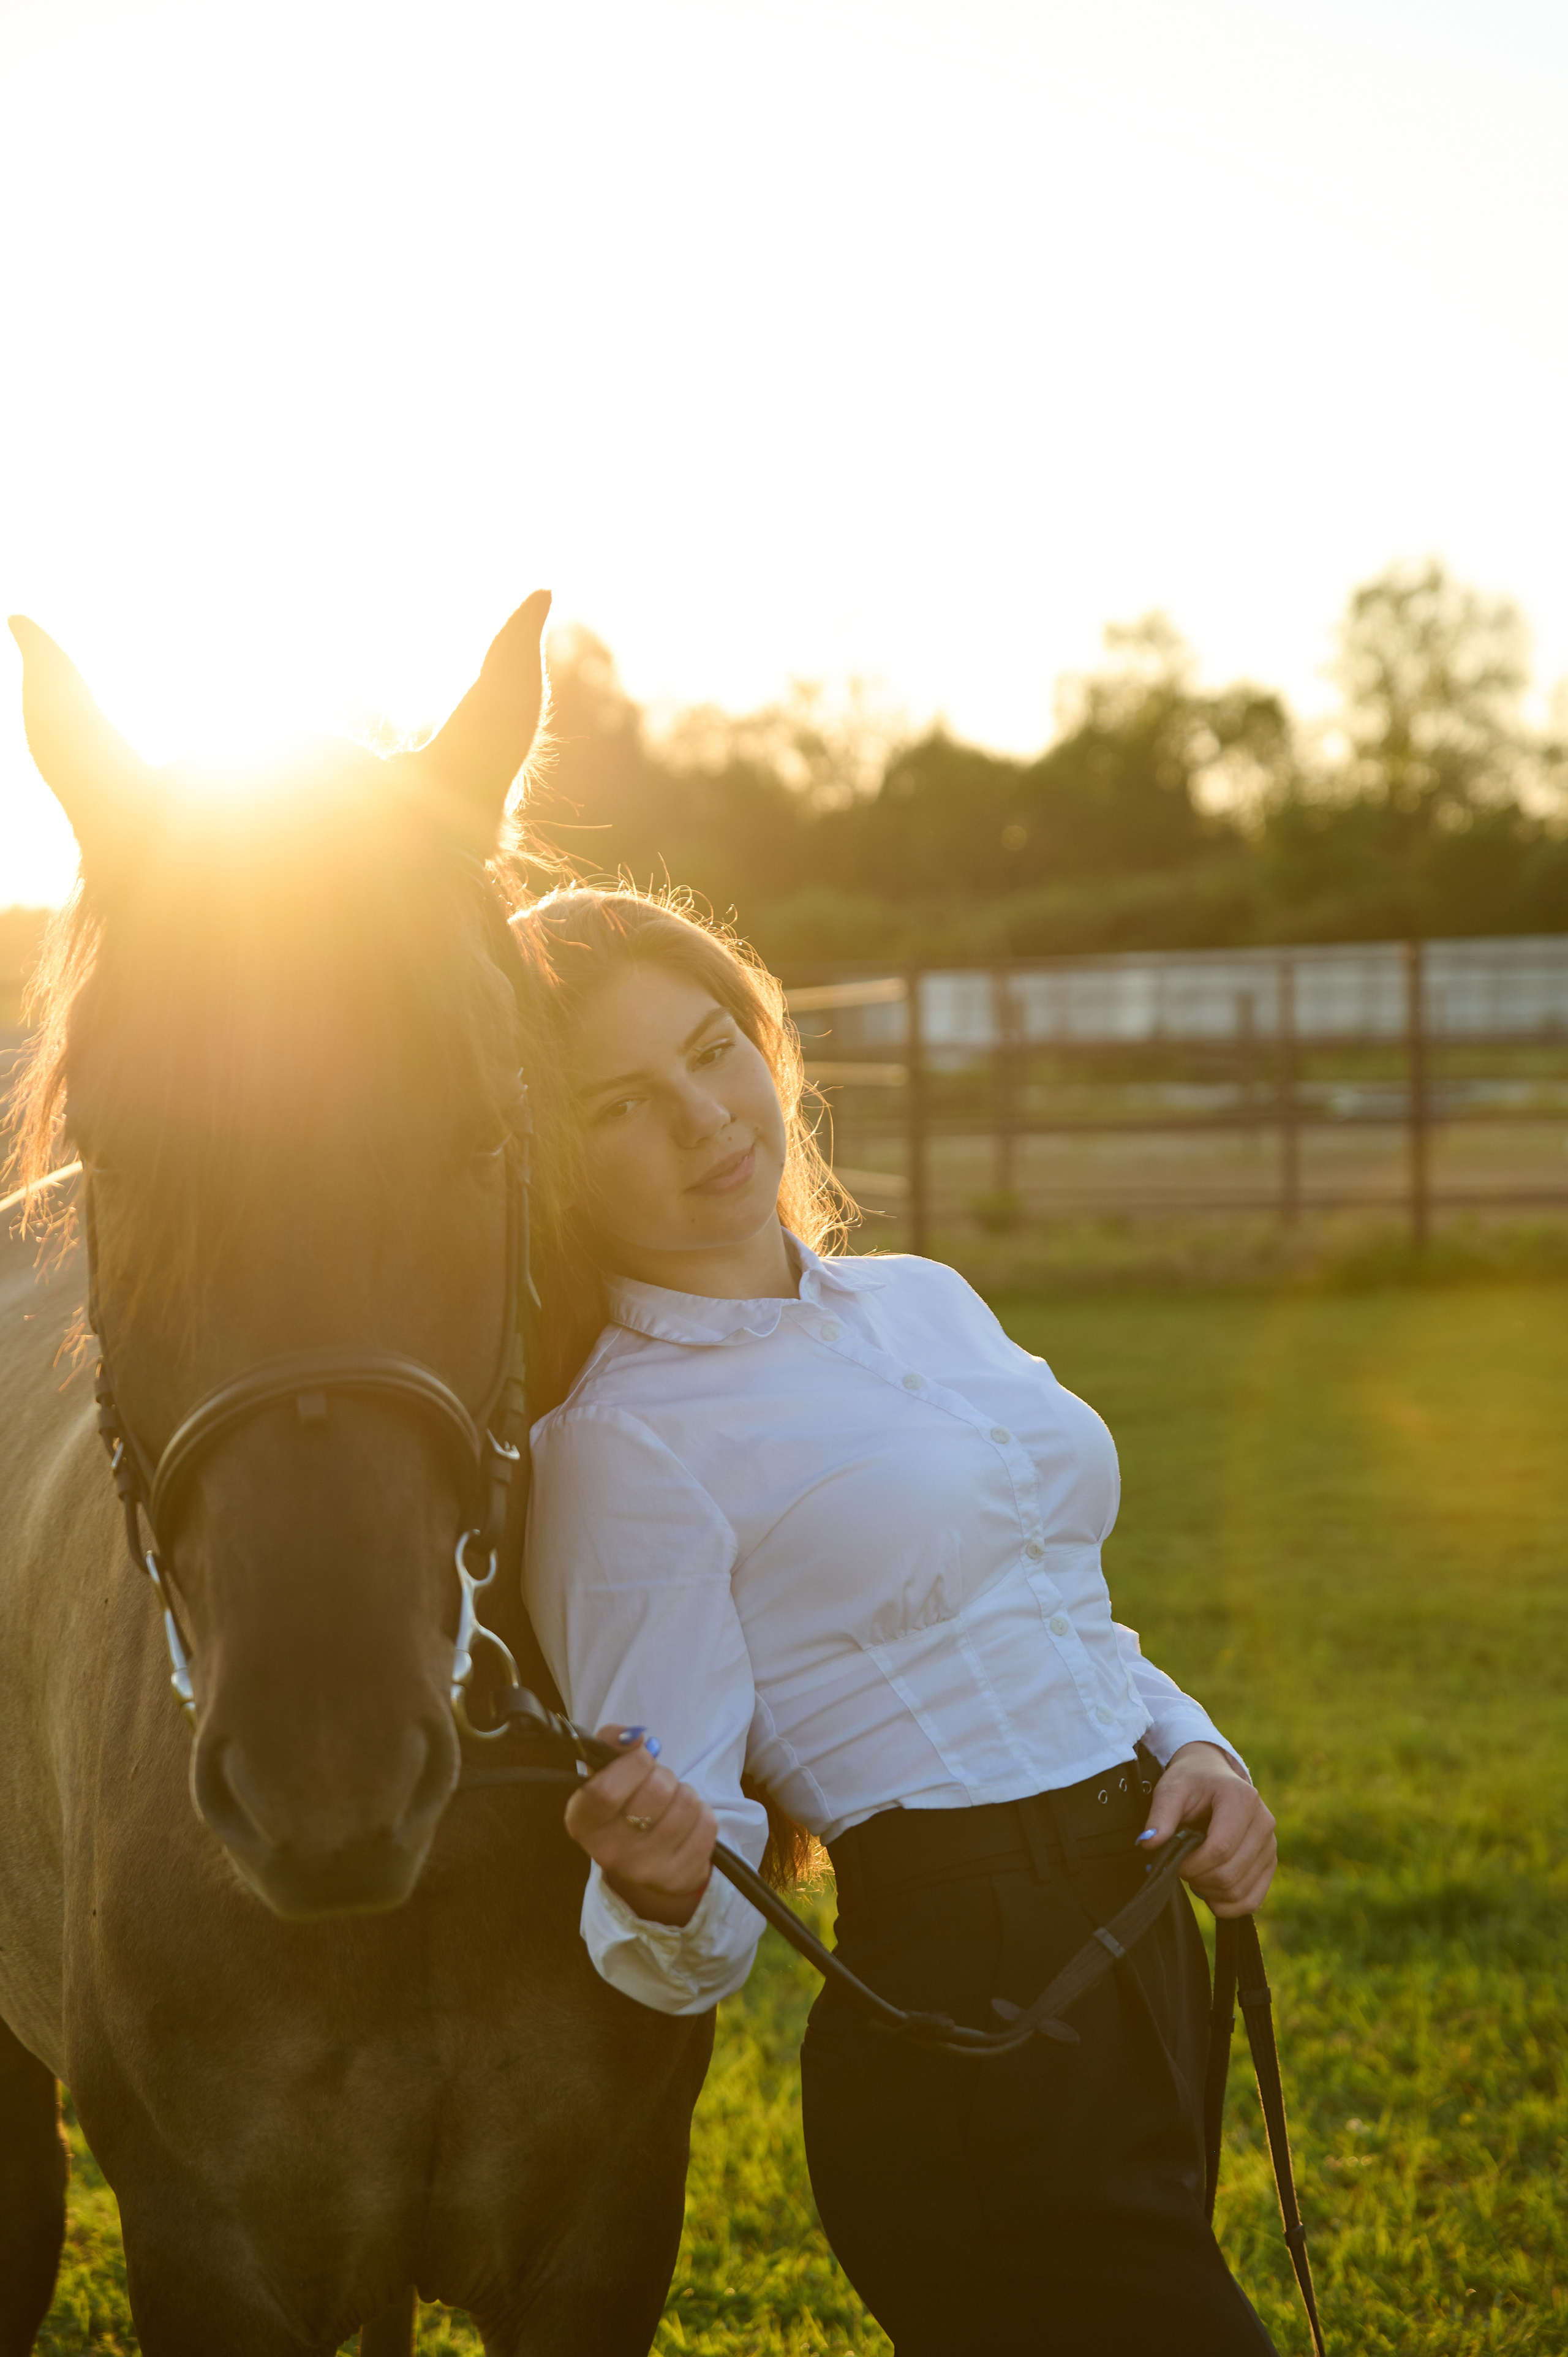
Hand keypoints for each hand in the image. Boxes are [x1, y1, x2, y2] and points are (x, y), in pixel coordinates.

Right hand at [562, 1725, 716, 1926]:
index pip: (606, 1790)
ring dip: (683, 1792)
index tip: (640, 1757)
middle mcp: (608, 1853)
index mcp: (582, 1822)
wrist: (643, 1858)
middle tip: (656, 1783)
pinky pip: (707, 1823)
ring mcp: (644, 1870)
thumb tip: (635, 1736)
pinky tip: (684, 1823)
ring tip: (669, 1804)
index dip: (633, 1763)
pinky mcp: (677, 1878)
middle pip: (657, 1790)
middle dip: (663, 1774)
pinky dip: (701, 1813)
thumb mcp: (606, 1772)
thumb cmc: (624, 1803)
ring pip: (686, 1803)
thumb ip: (612, 1743)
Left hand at [1137, 1741, 1275, 1916]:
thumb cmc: (1191, 1782)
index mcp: (1242, 1800)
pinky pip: (1252, 1901)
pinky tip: (1209, 1890)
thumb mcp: (1171, 1789)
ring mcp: (1271, 1845)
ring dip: (1210, 1892)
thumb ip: (1160, 1815)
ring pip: (1239, 1892)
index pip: (1219, 1849)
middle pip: (1229, 1874)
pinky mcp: (1270, 1863)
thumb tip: (1148, 1843)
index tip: (1173, 1861)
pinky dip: (1227, 1905)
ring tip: (1195, 1873)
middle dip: (1198, 1878)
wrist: (1214, 1777)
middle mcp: (1263, 1823)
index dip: (1191, 1864)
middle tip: (1182, 1866)